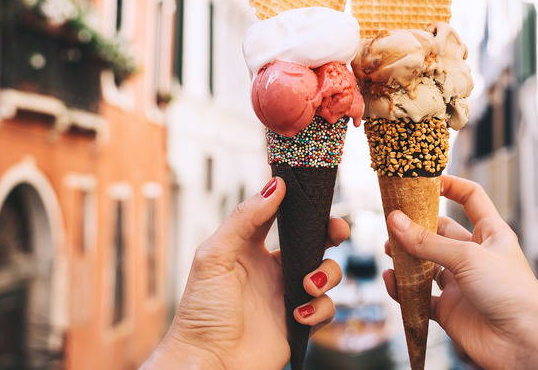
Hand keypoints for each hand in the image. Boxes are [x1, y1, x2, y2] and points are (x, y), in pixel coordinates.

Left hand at [142, 177, 349, 369]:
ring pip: (327, 273)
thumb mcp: (215, 256)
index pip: (281, 216)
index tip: (316, 196)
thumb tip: (275, 186)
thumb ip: (244, 219)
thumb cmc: (200, 312)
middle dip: (332, 233)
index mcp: (250, 248)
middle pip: (314, 241)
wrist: (208, 362)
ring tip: (306, 286)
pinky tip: (298, 315)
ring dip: (326, 275)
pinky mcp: (300, 323)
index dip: (300, 205)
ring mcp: (288, 295)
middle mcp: (273, 269)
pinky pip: (326, 308)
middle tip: (338, 232)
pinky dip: (319, 309)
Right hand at [383, 175, 537, 369]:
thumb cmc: (511, 293)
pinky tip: (392, 281)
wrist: (526, 344)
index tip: (424, 180)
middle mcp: (475, 256)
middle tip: (391, 221)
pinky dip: (404, 290)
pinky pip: (420, 297)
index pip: (471, 198)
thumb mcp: (468, 257)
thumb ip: (428, 241)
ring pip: (426, 264)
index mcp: (491, 234)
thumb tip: (394, 220)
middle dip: (416, 225)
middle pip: (440, 232)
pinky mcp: (450, 310)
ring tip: (389, 251)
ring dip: (407, 257)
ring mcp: (461, 284)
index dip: (450, 186)